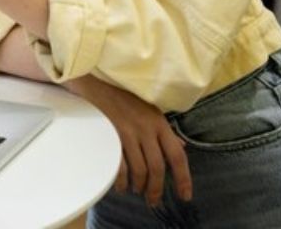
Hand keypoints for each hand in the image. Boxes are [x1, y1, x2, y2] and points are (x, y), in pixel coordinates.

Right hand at [66, 76, 191, 206]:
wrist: (95, 80)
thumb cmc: (123, 95)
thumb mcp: (149, 108)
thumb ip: (164, 129)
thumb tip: (180, 146)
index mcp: (159, 123)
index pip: (177, 155)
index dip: (183, 178)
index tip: (185, 196)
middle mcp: (146, 128)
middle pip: (157, 167)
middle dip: (156, 189)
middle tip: (153, 200)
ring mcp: (126, 132)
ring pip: (139, 169)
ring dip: (139, 185)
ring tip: (136, 190)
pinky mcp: (109, 135)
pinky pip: (119, 165)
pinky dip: (120, 180)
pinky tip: (120, 185)